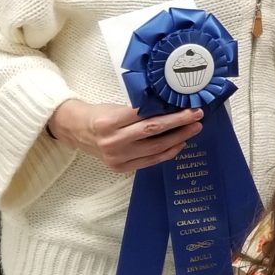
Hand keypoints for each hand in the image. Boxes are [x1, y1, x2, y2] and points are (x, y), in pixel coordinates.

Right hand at [48, 99, 202, 173]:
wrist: (76, 131)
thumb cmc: (100, 115)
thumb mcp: (115, 107)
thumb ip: (139, 110)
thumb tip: (171, 107)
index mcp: (108, 122)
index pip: (145, 115)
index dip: (169, 111)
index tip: (188, 106)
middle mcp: (111, 141)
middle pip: (152, 131)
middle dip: (179, 123)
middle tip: (197, 116)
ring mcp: (116, 157)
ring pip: (155, 148)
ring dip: (178, 138)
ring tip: (194, 129)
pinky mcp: (120, 168)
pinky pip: (150, 161)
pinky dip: (167, 152)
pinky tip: (180, 143)